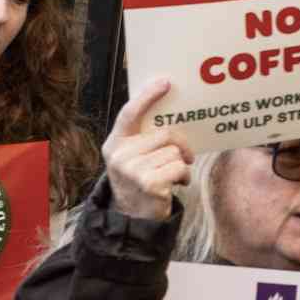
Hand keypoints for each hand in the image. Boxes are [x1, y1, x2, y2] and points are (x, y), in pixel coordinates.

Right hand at [102, 77, 189, 201]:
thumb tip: (170, 113)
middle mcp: (120, 155)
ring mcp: (133, 170)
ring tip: (172, 175)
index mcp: (115, 143)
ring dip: (181, 164)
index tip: (165, 82)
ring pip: (174, 151)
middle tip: (184, 155)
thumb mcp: (132, 156)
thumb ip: (142, 137)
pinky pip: (179, 167)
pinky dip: (184, 176)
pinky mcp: (149, 184)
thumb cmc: (139, 179)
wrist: (133, 217)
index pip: (129, 113)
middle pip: (165, 133)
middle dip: (180, 144)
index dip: (147, 96)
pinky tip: (176, 184)